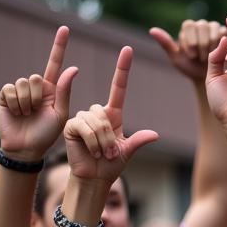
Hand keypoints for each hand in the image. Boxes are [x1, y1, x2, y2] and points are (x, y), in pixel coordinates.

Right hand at [0, 26, 77, 161]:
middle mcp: (35, 88)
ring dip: (27, 102)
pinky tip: (17, 113)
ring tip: (28, 115)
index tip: (65, 29)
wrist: (27, 148)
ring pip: (23, 83)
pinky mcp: (6, 95)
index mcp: (51, 91)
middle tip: (38, 111)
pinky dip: (15, 103)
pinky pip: (11, 90)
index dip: (59, 47)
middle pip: (36, 77)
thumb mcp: (60, 114)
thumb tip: (73, 68)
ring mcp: (19, 91)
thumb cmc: (47, 134)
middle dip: (38, 97)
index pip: (54, 64)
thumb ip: (64, 92)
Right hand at [62, 46, 157, 181]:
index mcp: (113, 115)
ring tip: (102, 154)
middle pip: (105, 114)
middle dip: (110, 137)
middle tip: (110, 153)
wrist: (95, 177)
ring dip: (102, 142)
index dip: (122, 69)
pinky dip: (92, 142)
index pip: (117, 88)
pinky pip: (84, 127)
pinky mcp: (71, 125)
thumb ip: (138, 141)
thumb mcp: (127, 151)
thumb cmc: (111, 165)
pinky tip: (91, 151)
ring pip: (95, 121)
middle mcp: (97, 113)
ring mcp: (83, 117)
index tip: (127, 50)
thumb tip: (155, 135)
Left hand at [150, 19, 226, 82]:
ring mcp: (214, 29)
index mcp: (188, 29)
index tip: (191, 56)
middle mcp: (201, 26)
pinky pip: (225, 34)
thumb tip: (151, 30)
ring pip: (214, 27)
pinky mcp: (226, 36)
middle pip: (202, 25)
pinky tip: (222, 56)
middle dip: (201, 43)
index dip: (190, 40)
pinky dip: (223, 44)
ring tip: (212, 58)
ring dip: (212, 44)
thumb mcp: (177, 59)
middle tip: (201, 59)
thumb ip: (166, 45)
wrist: (208, 80)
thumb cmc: (191, 69)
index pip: (188, 25)